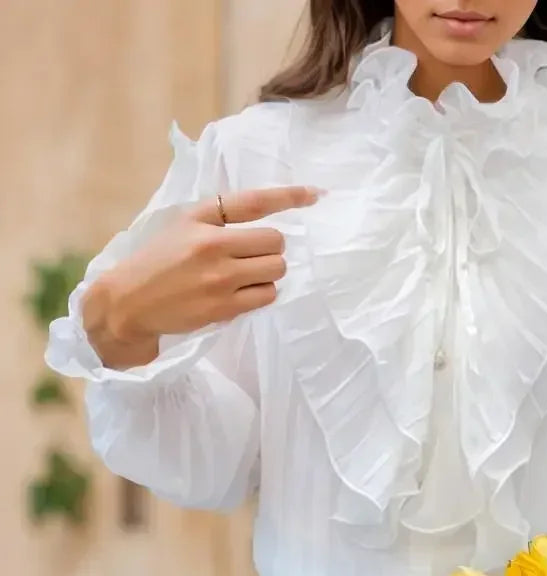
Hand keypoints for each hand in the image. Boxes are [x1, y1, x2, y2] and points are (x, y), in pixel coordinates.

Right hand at [82, 186, 319, 367]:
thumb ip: (218, 218)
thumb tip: (267, 216)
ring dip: (269, 273)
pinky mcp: (224, 307)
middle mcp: (212, 245)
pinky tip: (242, 293)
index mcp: (200, 219)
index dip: (290, 196)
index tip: (316, 194)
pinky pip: (267, 295)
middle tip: (252, 257)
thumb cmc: (157, 261)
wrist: (127, 303)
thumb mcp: (181, 226)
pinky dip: (262, 293)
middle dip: (271, 249)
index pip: (254, 202)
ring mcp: (220, 278)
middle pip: (276, 242)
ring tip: (245, 277)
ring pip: (276, 269)